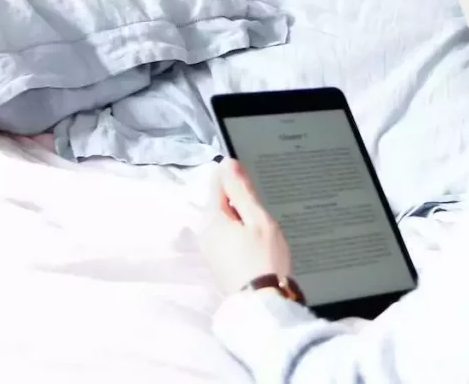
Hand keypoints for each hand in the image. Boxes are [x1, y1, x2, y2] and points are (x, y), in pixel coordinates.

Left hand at [198, 158, 292, 293]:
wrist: (262, 304)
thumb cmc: (264, 259)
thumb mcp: (258, 219)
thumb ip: (241, 191)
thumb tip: (227, 163)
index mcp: (211, 218)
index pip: (217, 182)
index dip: (236, 177)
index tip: (254, 184)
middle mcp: (204, 232)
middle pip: (220, 202)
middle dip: (240, 201)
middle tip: (264, 215)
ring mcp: (209, 249)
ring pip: (225, 220)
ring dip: (242, 219)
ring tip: (263, 232)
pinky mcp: (217, 262)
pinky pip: (227, 237)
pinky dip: (240, 235)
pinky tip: (257, 245)